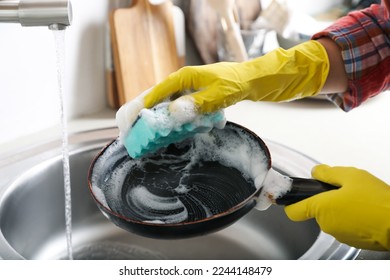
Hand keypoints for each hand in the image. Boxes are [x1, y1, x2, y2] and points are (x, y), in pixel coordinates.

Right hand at [116, 40, 328, 137]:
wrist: (255, 80)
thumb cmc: (237, 83)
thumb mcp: (216, 95)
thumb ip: (194, 105)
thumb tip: (171, 115)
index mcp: (182, 78)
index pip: (153, 95)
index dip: (139, 110)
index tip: (128, 125)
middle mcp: (182, 82)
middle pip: (156, 101)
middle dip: (144, 118)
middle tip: (132, 135)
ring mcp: (189, 90)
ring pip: (168, 108)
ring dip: (162, 122)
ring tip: (150, 138)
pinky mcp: (196, 97)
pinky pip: (181, 111)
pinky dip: (178, 122)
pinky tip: (179, 132)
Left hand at [285, 164, 389, 250]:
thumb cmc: (377, 201)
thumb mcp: (351, 176)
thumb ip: (328, 173)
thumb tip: (316, 172)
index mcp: (321, 208)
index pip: (293, 211)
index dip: (291, 202)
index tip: (292, 197)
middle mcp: (326, 224)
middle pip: (315, 210)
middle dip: (325, 200)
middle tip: (343, 191)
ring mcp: (339, 234)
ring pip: (331, 218)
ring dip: (339, 209)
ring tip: (358, 200)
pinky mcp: (351, 240)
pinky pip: (344, 226)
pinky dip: (350, 218)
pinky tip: (364, 211)